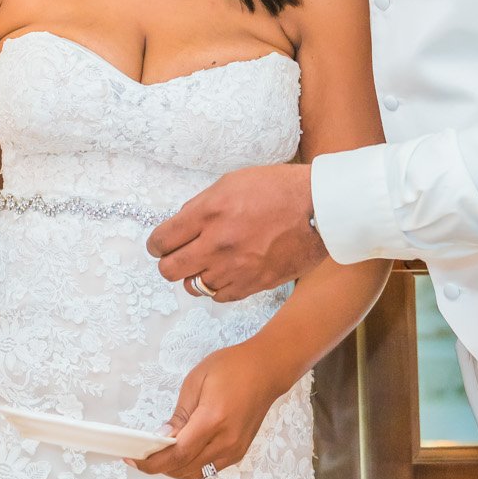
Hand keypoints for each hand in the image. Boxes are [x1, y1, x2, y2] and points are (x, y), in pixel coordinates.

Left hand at [139, 343, 281, 478]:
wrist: (266, 370)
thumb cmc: (233, 368)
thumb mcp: (196, 382)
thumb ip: (179, 415)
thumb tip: (163, 437)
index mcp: (213, 419)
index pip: (177, 454)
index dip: (152, 462)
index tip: (133, 459)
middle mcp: (226, 441)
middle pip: (184, 468)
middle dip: (159, 466)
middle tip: (141, 454)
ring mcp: (235, 450)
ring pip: (196, 473)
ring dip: (174, 469)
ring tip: (159, 454)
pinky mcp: (239, 452)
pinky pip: (209, 469)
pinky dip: (190, 466)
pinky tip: (180, 453)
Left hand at [146, 164, 325, 301]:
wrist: (320, 209)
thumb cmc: (278, 189)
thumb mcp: (231, 182)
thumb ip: (201, 206)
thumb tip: (180, 226)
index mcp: (208, 213)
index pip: (162, 240)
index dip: (156, 244)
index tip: (160, 244)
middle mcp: (217, 244)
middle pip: (169, 270)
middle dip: (169, 262)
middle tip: (178, 256)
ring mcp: (234, 268)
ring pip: (193, 286)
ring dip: (195, 275)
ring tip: (208, 262)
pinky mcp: (253, 285)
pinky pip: (219, 296)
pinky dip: (218, 286)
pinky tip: (227, 272)